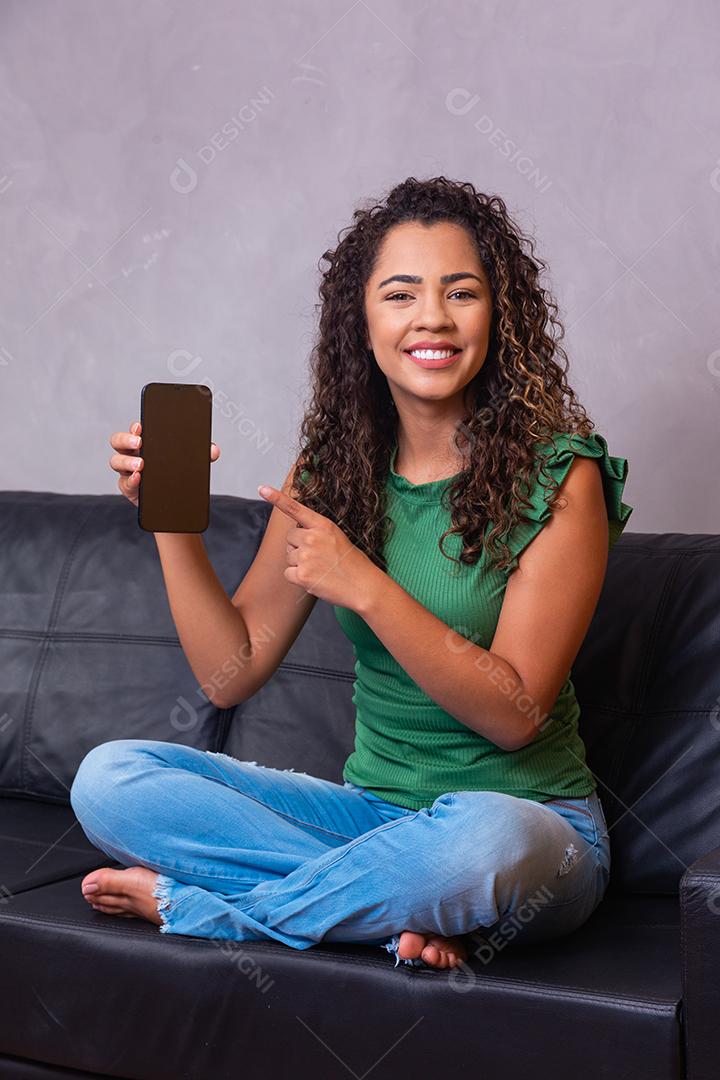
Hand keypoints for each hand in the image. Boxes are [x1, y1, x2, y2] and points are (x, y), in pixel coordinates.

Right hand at [109, 420, 220, 507]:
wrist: (174, 504)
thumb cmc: (177, 475)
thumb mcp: (190, 463)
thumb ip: (202, 455)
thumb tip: (213, 450)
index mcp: (147, 443)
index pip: (135, 430)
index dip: (135, 426)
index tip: (141, 426)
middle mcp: (133, 454)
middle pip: (118, 441)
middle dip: (126, 439)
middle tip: (139, 443)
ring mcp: (128, 471)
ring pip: (116, 461)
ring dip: (126, 461)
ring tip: (140, 465)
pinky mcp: (129, 488)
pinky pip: (123, 483)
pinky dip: (130, 480)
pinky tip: (138, 479)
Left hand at [257, 483, 376, 608]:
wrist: (362, 586)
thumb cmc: (352, 563)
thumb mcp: (338, 537)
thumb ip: (317, 532)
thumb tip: (297, 536)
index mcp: (324, 525)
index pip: (296, 509)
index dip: (277, 498)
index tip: (263, 489)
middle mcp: (313, 538)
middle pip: (290, 537)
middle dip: (298, 546)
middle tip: (317, 556)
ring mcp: (306, 557)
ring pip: (289, 556)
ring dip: (299, 563)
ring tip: (320, 568)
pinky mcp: (302, 575)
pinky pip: (288, 573)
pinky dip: (297, 577)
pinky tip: (314, 579)